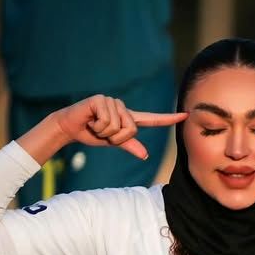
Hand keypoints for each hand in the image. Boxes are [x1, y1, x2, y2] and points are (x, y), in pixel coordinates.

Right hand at [52, 95, 186, 159]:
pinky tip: (90, 120)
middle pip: (132, 129)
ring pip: (119, 126)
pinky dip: (97, 127)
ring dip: (105, 133)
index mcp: (128, 118)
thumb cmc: (91, 134)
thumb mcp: (113, 142)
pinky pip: (107, 121)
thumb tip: (145, 155)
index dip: (169, 119)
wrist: (69, 127)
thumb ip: (129, 145)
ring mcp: (112, 102)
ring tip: (95, 126)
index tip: (186, 115)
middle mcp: (123, 108)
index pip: (153, 119)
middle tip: (102, 133)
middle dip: (115, 138)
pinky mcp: (101, 100)